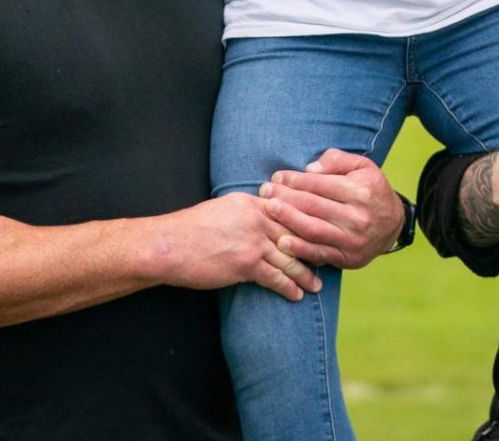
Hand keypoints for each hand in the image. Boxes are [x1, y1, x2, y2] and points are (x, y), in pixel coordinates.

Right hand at [159, 193, 320, 302]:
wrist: (170, 245)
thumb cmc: (191, 229)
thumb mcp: (222, 209)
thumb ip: (245, 212)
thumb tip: (260, 218)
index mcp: (251, 202)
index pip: (287, 210)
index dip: (305, 224)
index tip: (319, 233)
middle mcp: (257, 218)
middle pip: (294, 233)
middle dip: (313, 247)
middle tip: (328, 259)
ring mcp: (253, 241)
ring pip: (289, 256)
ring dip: (305, 272)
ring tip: (318, 283)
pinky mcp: (246, 263)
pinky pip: (275, 277)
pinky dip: (289, 287)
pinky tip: (297, 294)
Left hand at [265, 148, 404, 269]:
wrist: (393, 225)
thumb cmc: (371, 189)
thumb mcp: (362, 166)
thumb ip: (337, 160)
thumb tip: (309, 168)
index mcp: (359, 191)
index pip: (319, 184)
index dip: (295, 180)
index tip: (277, 176)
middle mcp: (357, 216)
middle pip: (312, 206)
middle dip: (285, 198)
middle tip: (264, 192)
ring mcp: (352, 240)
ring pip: (313, 230)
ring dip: (287, 221)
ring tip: (268, 211)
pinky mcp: (348, 258)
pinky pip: (319, 254)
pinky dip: (299, 249)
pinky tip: (282, 242)